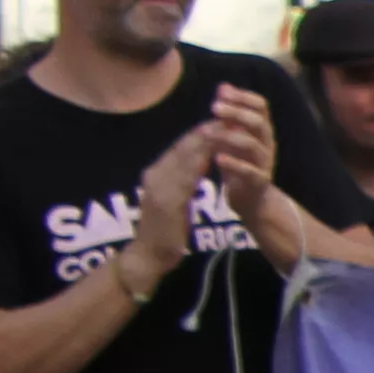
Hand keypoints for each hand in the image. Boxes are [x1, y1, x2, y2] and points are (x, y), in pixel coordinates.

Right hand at [130, 120, 220, 277]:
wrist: (148, 256)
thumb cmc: (164, 231)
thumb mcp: (173, 200)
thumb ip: (182, 181)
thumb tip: (197, 163)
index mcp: (157, 174)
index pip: (180, 148)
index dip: (199, 133)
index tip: (219, 120)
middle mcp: (155, 176)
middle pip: (182, 147)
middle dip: (204, 131)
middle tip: (225, 116)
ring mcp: (158, 188)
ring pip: (183, 159)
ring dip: (204, 142)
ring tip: (222, 128)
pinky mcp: (165, 202)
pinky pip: (184, 179)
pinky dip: (198, 165)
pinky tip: (211, 156)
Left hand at [200, 83, 287, 238]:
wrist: (252, 200)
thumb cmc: (241, 163)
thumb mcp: (236, 136)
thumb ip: (231, 114)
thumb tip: (223, 86)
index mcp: (262, 130)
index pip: (261, 106)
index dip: (243, 97)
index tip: (221, 91)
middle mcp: (268, 144)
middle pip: (258, 122)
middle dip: (236, 113)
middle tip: (213, 107)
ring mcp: (265, 163)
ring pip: (252, 145)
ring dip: (229, 136)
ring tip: (207, 132)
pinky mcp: (259, 182)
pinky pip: (250, 171)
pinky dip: (234, 164)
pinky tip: (218, 158)